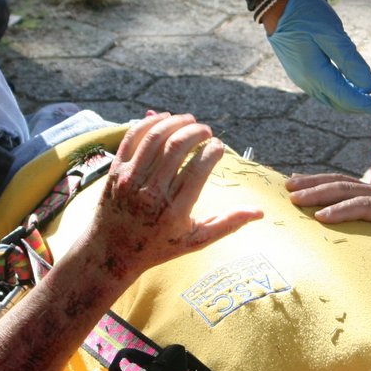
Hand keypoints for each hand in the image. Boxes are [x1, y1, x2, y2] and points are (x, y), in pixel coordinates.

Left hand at [84, 113, 262, 281]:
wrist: (110, 252)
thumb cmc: (158, 247)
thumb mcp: (195, 241)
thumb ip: (227, 224)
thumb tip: (260, 212)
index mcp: (174, 211)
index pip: (197, 169)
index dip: (212, 151)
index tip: (218, 147)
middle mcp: (150, 193)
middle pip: (176, 147)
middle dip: (196, 132)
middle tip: (207, 131)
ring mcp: (129, 180)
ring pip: (154, 137)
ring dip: (175, 123)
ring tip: (190, 121)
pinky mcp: (114, 171)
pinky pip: (131, 137)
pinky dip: (149, 123)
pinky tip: (165, 118)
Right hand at [268, 0, 370, 114]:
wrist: (277, 4)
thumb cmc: (304, 13)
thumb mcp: (331, 32)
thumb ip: (349, 60)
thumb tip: (368, 85)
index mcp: (315, 74)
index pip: (350, 99)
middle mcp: (308, 83)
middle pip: (344, 104)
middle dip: (370, 103)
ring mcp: (304, 79)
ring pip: (336, 98)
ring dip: (359, 94)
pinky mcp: (304, 73)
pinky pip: (329, 89)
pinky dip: (347, 87)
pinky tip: (358, 75)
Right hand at [285, 173, 370, 282]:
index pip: (366, 205)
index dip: (344, 210)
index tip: (320, 217)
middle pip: (348, 188)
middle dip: (320, 191)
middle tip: (293, 197)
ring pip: (341, 181)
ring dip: (314, 182)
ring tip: (288, 185)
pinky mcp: (369, 194)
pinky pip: (342, 184)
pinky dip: (321, 182)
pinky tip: (300, 181)